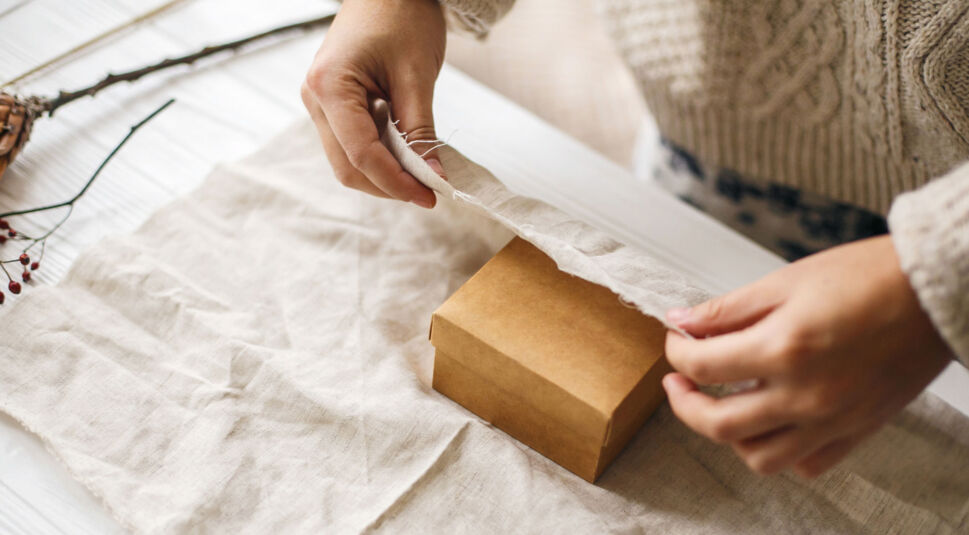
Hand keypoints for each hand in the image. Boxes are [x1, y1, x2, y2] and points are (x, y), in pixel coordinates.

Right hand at [301, 0, 445, 207]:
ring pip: (347, 161)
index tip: (432, 196)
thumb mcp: (417, 76)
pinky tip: (406, 156)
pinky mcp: (332, 105)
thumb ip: (421, 131)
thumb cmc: (403, 16)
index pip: (361, 154)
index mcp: (330, 86)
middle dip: (388, 186)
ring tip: (421, 174)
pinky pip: (351, 145)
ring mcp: (320, 103)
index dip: (397, 183)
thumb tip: (434, 177)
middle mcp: (315, 98)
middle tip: (429, 192)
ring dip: (384, 175)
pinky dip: (380, 157)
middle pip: (347, 167)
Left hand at [662, 235, 950, 477]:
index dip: (676, 351)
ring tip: (720, 406)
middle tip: (678, 383)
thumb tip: (681, 322)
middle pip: (718, 423)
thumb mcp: (785, 281)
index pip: (702, 366)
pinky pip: (806, 464)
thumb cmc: (868, 277)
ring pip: (758, 456)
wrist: (934, 292)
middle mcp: (805, 395)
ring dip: (727, 435)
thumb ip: (727, 309)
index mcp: (783, 349)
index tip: (677, 339)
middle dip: (684, 403)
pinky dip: (779, 451)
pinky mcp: (857, 430)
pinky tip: (770, 423)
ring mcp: (832, 420)